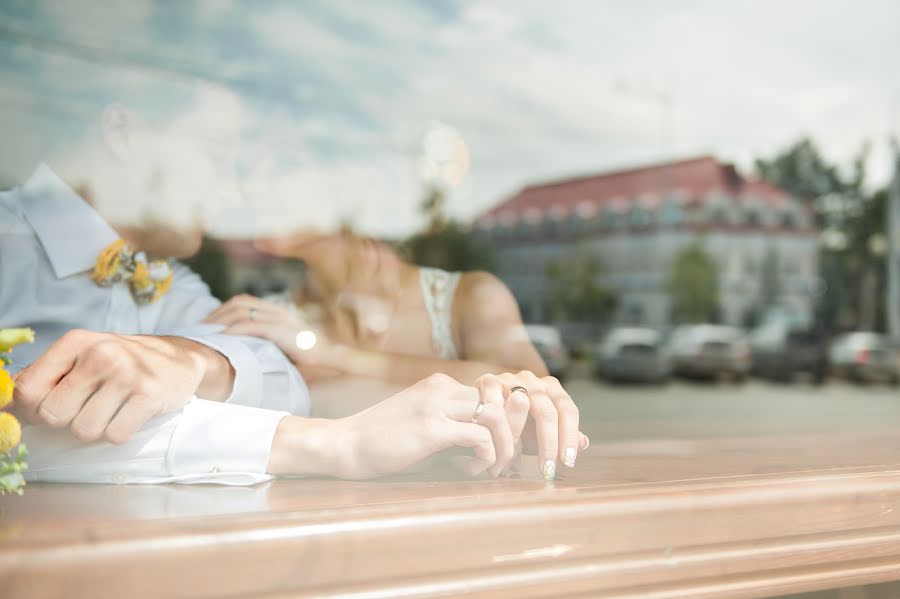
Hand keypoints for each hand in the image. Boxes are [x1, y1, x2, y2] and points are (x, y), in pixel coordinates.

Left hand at [13, 329, 228, 443]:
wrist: (177, 359)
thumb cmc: (120, 363)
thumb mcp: (80, 357)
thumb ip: (42, 377)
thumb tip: (3, 406)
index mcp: (75, 342)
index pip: (27, 391)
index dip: (33, 410)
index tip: (52, 407)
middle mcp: (100, 354)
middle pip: (54, 416)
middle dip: (68, 420)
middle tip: (89, 407)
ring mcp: (127, 373)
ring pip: (84, 430)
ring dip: (96, 429)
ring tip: (113, 409)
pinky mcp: (149, 394)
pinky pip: (115, 435)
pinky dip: (120, 432)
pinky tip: (130, 414)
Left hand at [205, 295, 344, 380]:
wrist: (333, 359)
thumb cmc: (311, 359)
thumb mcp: (283, 348)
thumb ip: (265, 343)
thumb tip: (242, 351)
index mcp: (277, 312)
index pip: (243, 302)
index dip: (221, 311)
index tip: (207, 326)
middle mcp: (278, 311)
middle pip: (239, 303)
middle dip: (217, 314)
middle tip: (200, 330)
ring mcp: (282, 319)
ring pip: (243, 311)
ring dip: (222, 321)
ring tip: (208, 334)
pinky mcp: (283, 331)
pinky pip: (254, 325)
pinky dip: (236, 330)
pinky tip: (225, 337)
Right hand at [270, 373, 526, 479]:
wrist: (344, 444)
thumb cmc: (381, 440)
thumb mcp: (421, 421)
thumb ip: (451, 424)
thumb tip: (490, 441)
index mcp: (441, 384)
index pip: (492, 391)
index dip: (508, 416)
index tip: (505, 441)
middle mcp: (442, 388)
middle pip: (500, 400)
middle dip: (513, 431)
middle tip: (507, 457)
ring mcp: (436, 406)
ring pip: (496, 416)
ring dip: (504, 445)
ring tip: (492, 466)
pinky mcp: (432, 429)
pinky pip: (480, 437)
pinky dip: (487, 455)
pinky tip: (472, 469)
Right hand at [484, 371, 587, 478]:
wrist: (484, 402)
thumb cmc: (517, 419)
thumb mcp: (540, 429)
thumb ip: (562, 434)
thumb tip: (584, 443)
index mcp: (551, 388)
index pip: (568, 410)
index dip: (569, 437)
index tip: (568, 462)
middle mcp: (533, 380)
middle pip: (547, 411)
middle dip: (549, 443)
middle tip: (547, 469)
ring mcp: (510, 378)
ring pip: (521, 405)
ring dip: (519, 436)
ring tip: (516, 460)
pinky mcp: (488, 381)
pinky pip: (495, 403)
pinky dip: (497, 424)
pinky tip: (495, 444)